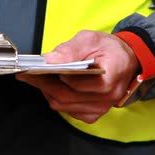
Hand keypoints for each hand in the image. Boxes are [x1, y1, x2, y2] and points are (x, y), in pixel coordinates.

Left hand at [16, 30, 139, 123]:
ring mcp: (101, 108)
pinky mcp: (94, 114)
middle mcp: (107, 97)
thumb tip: (49, 60)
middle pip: (66, 97)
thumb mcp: (91, 39)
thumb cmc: (110, 50)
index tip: (35, 70)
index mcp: (110, 77)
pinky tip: (54, 88)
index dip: (53, 77)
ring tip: (38, 79)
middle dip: (44, 85)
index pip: (75, 84)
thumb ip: (70, 50)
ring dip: (49, 93)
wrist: (126, 61)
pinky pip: (69, 111)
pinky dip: (58, 100)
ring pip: (65, 106)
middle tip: (29, 74)